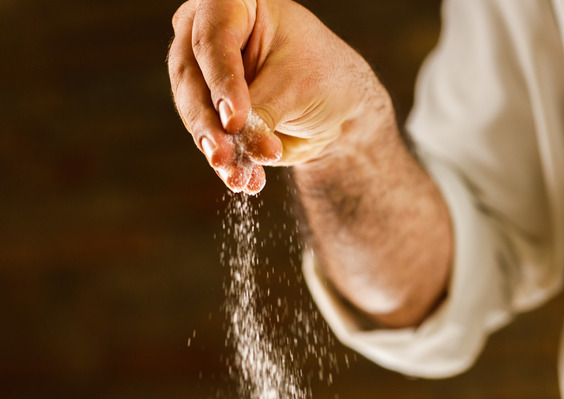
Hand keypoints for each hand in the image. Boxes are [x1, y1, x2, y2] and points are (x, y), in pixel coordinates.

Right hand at [168, 0, 378, 193]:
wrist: (339, 108)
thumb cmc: (324, 77)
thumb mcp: (297, 88)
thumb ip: (260, 114)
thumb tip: (233, 149)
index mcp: (234, 5)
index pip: (214, 38)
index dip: (222, 80)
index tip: (235, 118)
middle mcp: (207, 32)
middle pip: (191, 77)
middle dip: (209, 123)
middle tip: (224, 155)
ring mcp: (203, 73)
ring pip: (194, 112)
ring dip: (216, 149)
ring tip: (239, 176)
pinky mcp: (208, 111)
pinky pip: (209, 138)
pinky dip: (227, 163)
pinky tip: (245, 182)